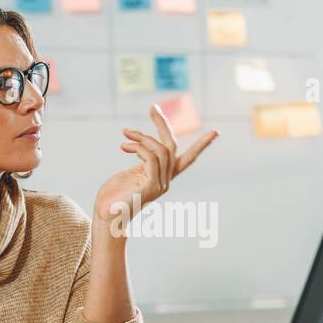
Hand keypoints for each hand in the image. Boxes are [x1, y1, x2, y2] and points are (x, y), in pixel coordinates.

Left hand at [94, 104, 218, 226]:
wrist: (106, 214)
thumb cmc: (113, 195)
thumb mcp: (130, 172)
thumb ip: (141, 160)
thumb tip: (138, 143)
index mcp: (163, 177)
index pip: (188, 159)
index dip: (201, 145)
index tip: (216, 132)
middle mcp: (166, 180)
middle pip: (172, 146)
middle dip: (164, 124)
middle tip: (153, 108)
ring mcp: (160, 184)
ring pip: (161, 149)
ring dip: (142, 136)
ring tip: (126, 133)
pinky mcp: (151, 186)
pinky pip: (151, 157)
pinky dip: (139, 147)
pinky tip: (124, 146)